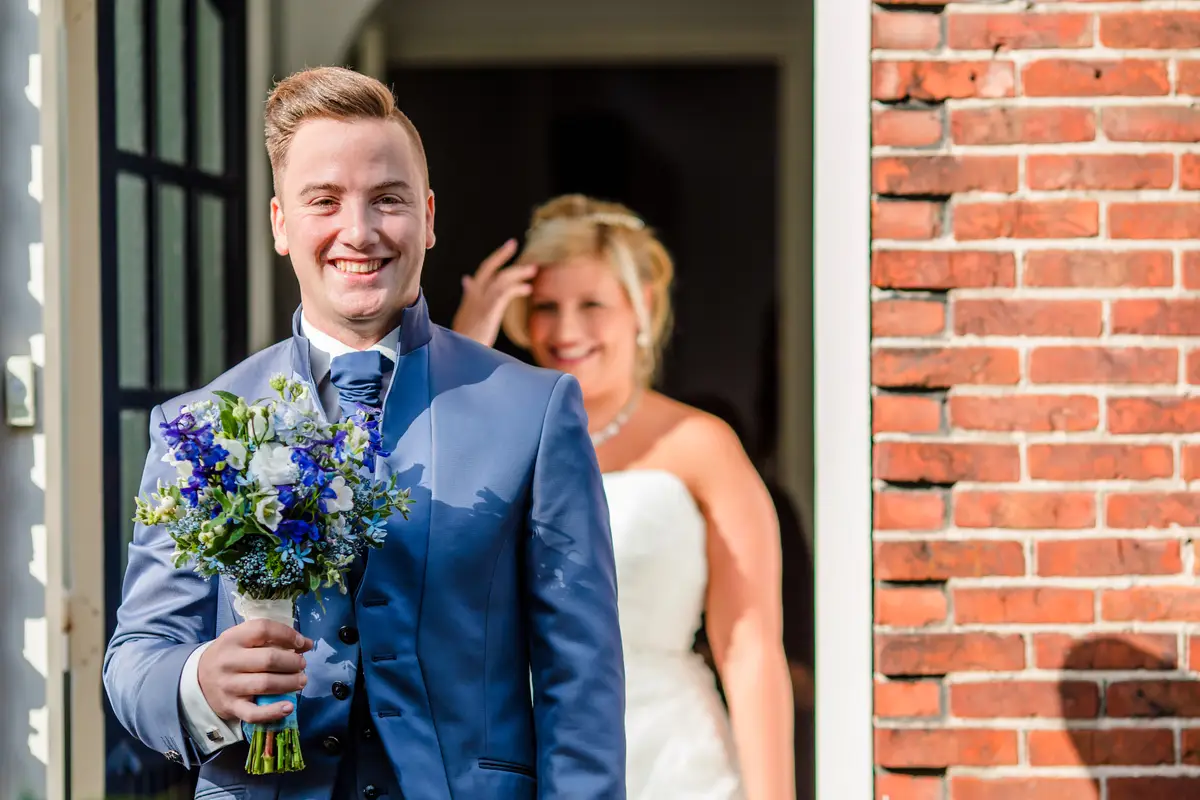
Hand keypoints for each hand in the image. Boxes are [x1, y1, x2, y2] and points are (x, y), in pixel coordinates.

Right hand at [197, 620, 312, 723]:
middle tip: (302, 665)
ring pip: (265, 684)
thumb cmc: (230, 656)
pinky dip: (274, 711)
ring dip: (290, 683)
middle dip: (292, 662)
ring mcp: (228, 686)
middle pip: (268, 659)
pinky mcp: (231, 707)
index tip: (302, 644)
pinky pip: (254, 713)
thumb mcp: (244, 640)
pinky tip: (289, 706)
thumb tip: (307, 644)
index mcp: (233, 638)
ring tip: (301, 681)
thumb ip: (274, 638)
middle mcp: (228, 661)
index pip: (263, 629)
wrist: (198, 680)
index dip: (288, 635)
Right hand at [451, 239, 537, 346]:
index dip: (494, 261)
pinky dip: (517, 288)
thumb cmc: (466, 342)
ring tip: (532, 270)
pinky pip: (504, 292)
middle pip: (487, 268)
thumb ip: (469, 298)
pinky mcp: (489, 310)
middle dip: (501, 254)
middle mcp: (473, 297)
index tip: (506, 250)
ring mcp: (480, 303)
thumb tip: (466, 280)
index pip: (482, 273)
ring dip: (517, 272)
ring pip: (500, 278)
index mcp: (469, 299)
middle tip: (513, 243)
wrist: (460, 357)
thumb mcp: (465, 316)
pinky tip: (527, 289)